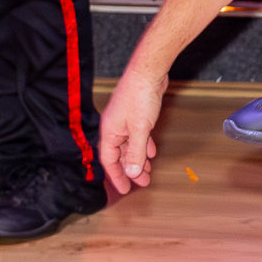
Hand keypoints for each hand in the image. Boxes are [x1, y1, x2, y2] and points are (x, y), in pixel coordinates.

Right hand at [98, 64, 163, 193]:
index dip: (117, 176)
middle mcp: (114, 127)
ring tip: (148, 171)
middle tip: (142, 182)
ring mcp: (125, 120)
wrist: (148, 72)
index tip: (124, 189)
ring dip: (139, 158)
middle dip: (131, 169)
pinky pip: (138, 135)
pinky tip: (151, 151)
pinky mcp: (136, 114)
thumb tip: (132, 173)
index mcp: (109, 132)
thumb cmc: (139, 96)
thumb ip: (136, 153)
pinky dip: (144, 145)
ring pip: (130, 145)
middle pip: (120, 155)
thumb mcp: (140, 130)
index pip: (110, 161)